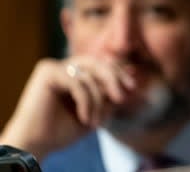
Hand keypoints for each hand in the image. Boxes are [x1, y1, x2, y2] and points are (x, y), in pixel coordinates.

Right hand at [0, 56, 135, 159]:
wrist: (37, 144)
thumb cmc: (63, 130)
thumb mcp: (96, 111)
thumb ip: (111, 94)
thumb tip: (134, 74)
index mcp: (75, 73)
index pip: (103, 63)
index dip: (120, 72)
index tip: (133, 87)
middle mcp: (64, 66)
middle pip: (99, 63)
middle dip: (114, 79)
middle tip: (122, 98)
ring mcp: (54, 66)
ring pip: (90, 75)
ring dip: (98, 101)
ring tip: (96, 123)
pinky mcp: (47, 72)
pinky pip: (78, 83)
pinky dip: (86, 103)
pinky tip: (85, 119)